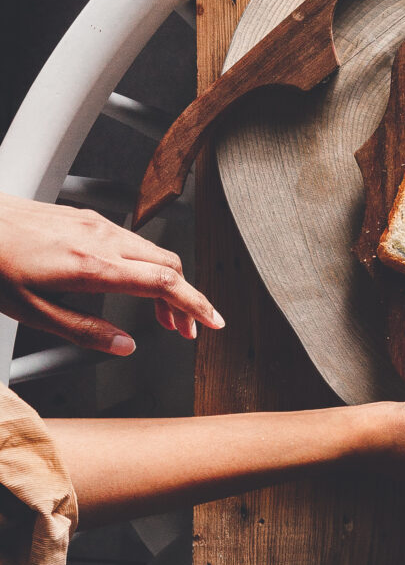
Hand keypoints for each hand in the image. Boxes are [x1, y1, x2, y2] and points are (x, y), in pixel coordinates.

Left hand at [0, 192, 223, 354]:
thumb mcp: (32, 312)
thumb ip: (84, 331)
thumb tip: (124, 346)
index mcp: (92, 266)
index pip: (163, 283)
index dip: (195, 304)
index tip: (212, 322)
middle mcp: (101, 238)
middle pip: (169, 264)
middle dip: (186, 299)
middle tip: (185, 330)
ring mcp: (96, 224)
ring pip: (152, 251)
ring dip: (167, 283)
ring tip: (162, 314)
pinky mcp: (86, 218)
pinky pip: (133, 241)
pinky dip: (146, 265)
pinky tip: (134, 283)